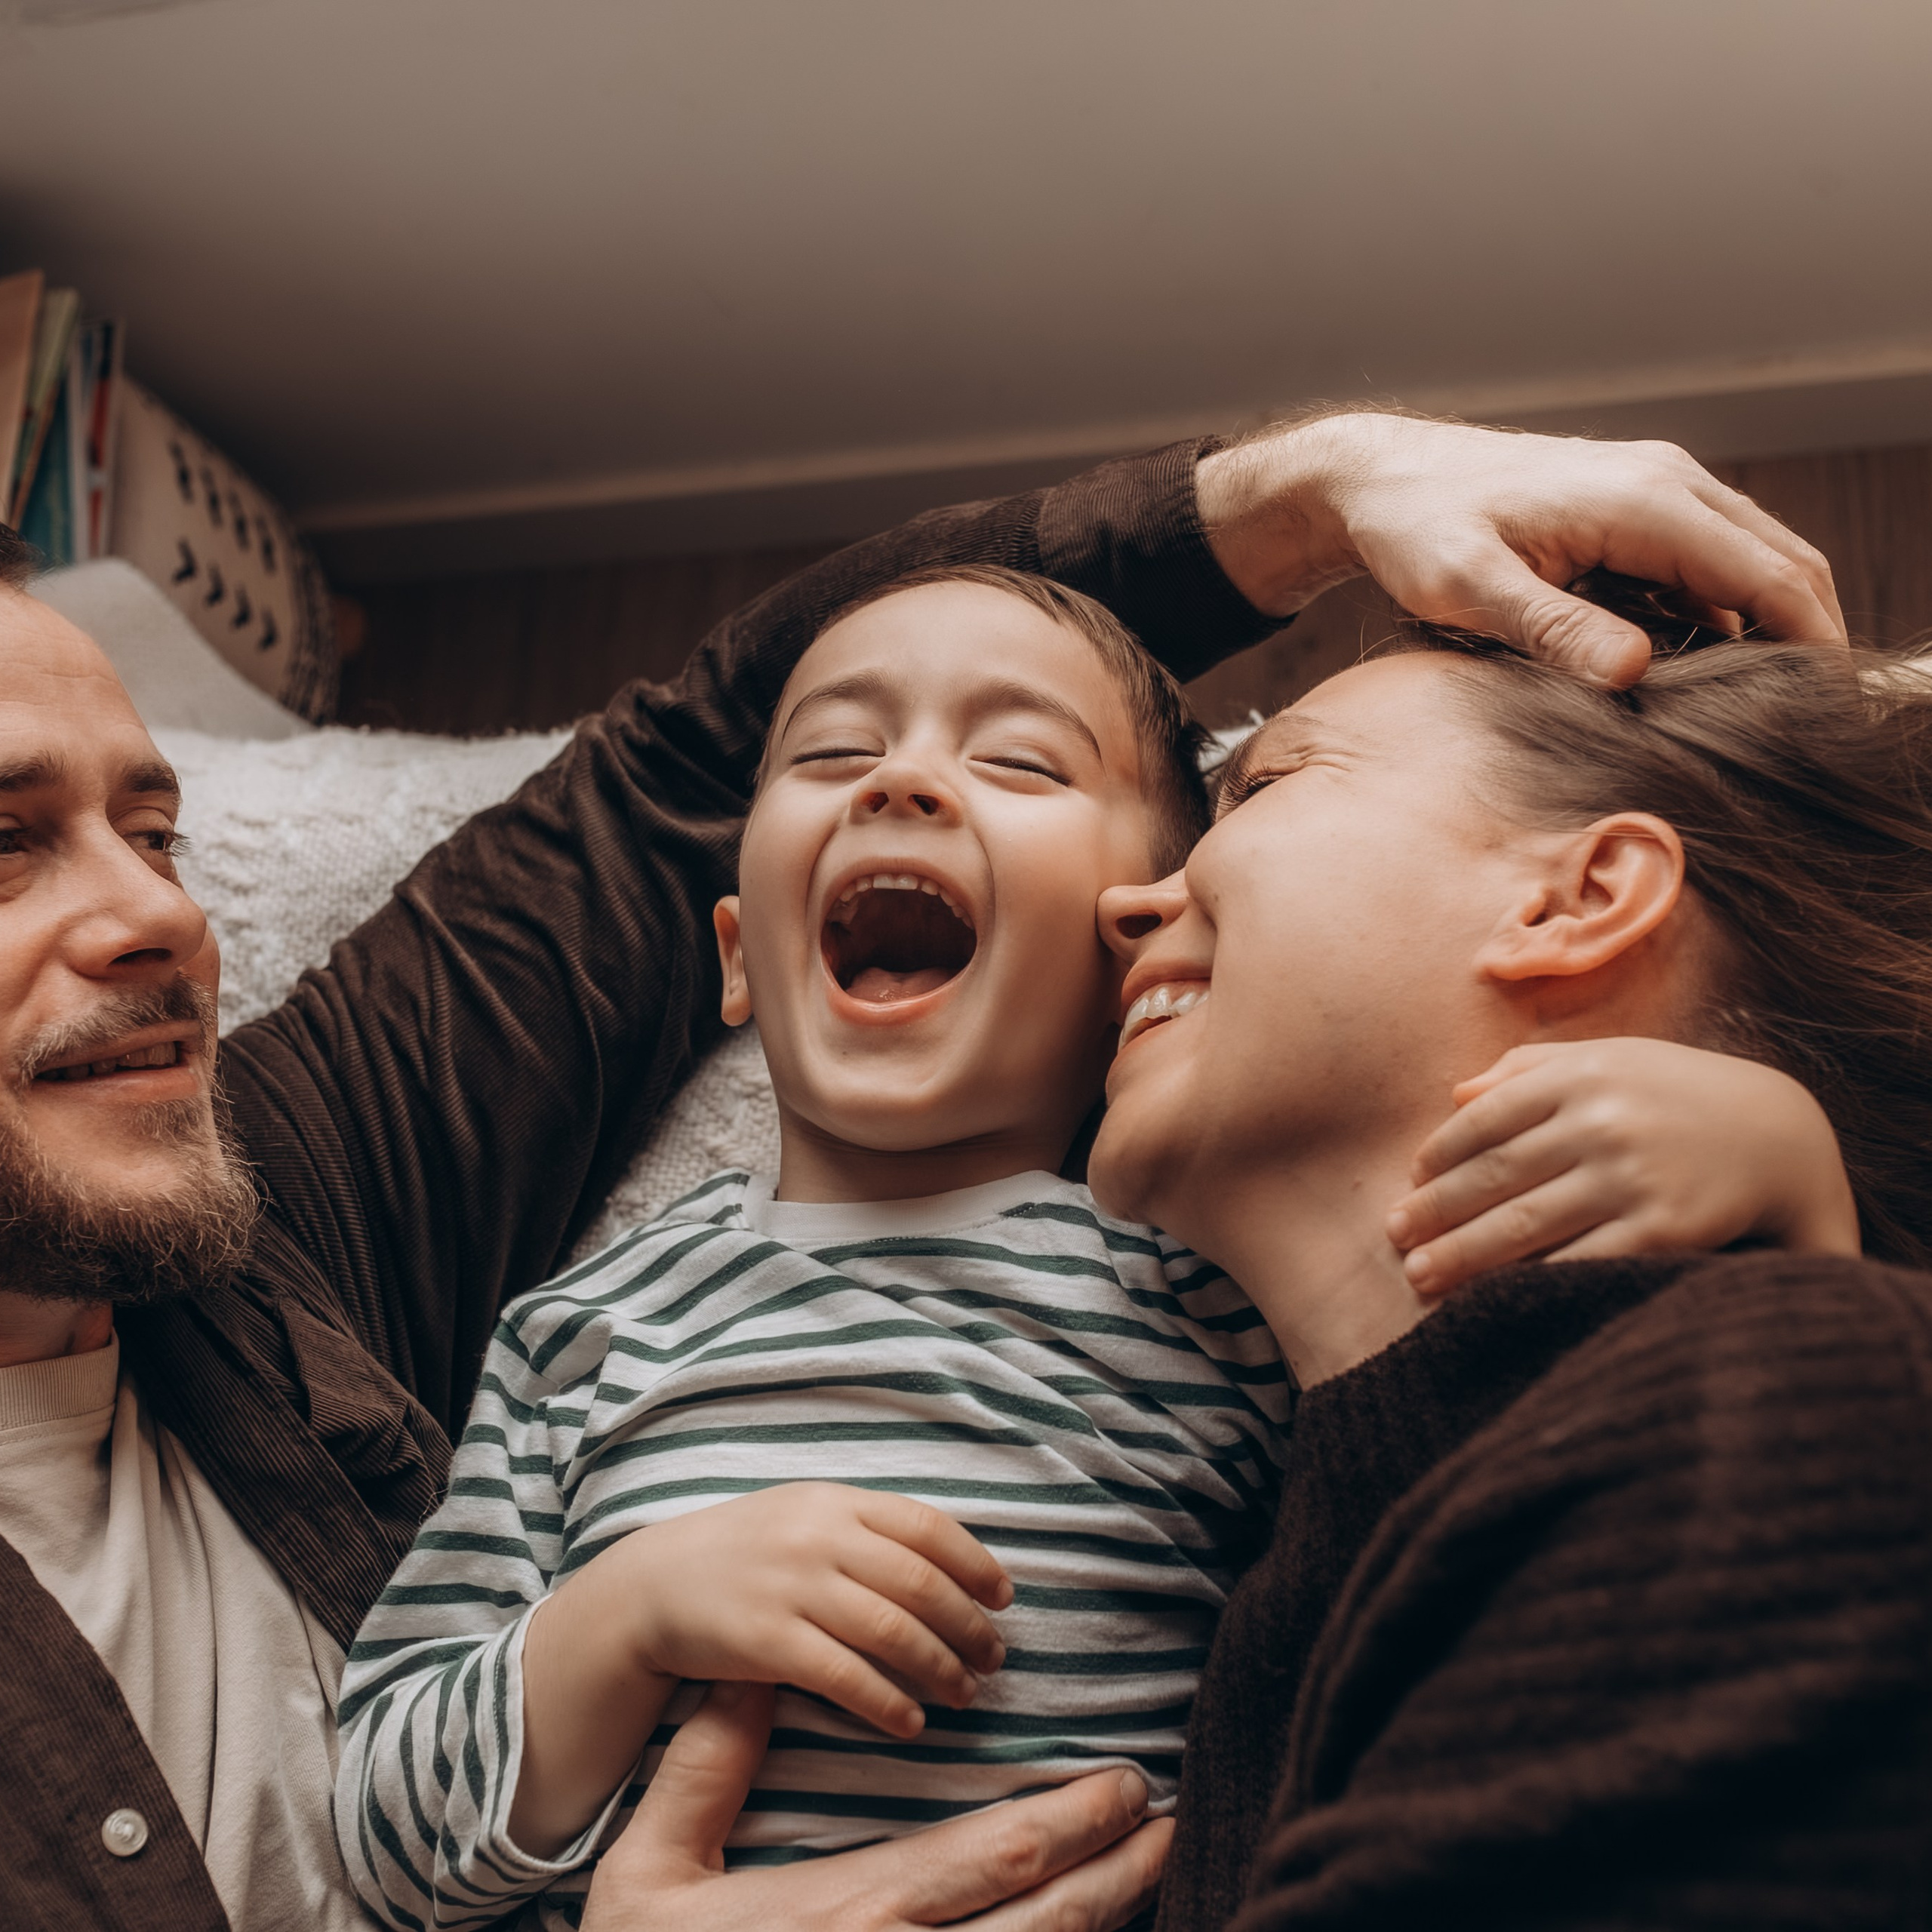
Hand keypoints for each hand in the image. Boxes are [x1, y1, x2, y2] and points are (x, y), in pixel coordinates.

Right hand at [581, 1680, 1171, 1931]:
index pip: (993, 1859)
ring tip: (1157, 1866)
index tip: (1124, 1781)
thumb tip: (749, 1675)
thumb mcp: (648, 1873)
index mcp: (850, 1917)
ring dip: (1111, 1918)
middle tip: (1167, 1816)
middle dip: (1118, 1866)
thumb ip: (703, 1771)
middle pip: (1047, 1920)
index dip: (1071, 1821)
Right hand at [620, 1483, 1011, 1732]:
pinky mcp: (766, 1641)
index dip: (975, 1564)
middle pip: (920, 1583)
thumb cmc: (743, 1553)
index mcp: (834, 1500)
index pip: (927, 1526)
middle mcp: (818, 1536)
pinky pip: (845, 1676)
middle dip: (969, 1626)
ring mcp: (792, 1587)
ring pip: (892, 1631)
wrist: (650, 1585)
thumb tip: (948, 1563)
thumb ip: (866, 1528)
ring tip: (964, 1693)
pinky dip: (888, 1703)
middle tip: (994, 1658)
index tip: (1003, 1599)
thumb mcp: (802, 1514)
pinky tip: (910, 1722)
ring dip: (940, 1667)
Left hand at [1196, 412, 1845, 686]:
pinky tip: (1693, 672)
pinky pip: (1706, 563)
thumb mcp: (1470, 587)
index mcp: (1646, 500)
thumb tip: (1633, 672)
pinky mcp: (1635, 509)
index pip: (1770, 576)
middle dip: (1809, 638)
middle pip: (1783, 563)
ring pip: (1752, 561)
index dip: (1812, 645)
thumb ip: (1552, 628)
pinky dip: (1723, 612)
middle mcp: (1668, 483)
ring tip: (1757, 711)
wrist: (1381, 476)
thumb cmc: (1416, 527)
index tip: (1822, 714)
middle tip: (1805, 725)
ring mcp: (1656, 489)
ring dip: (1768, 626)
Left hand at [1386, 1038, 1861, 1293]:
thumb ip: (1530, 1070)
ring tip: (1421, 1278)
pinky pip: (1580, 1260)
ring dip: (1464, 1255)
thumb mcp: (1610, 1059)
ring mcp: (1632, 1177)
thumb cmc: (1677, 1094)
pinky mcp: (1664, 1229)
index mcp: (1581, 1074)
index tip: (1410, 1184)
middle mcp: (1602, 1122)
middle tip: (1394, 1240)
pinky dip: (1530, 1281)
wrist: (1782, 1135)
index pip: (1485, 1119)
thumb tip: (1455, 1095)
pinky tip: (1494, 1297)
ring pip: (1527, 1223)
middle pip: (1495, 1176)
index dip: (1440, 1156)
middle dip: (1436, 1212)